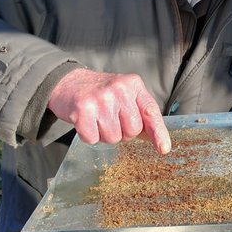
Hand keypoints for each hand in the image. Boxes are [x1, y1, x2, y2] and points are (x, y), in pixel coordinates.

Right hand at [47, 68, 170, 153]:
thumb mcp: (124, 94)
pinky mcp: (83, 109)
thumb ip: (140, 112)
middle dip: (122, 132)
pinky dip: (89, 136)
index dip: (159, 132)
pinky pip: (93, 139)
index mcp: (133, 84)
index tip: (163, 148)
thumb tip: (156, 138)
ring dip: (104, 134)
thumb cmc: (100, 93)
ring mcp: (101, 99)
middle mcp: (119, 89)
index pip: (151, 111)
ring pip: (113, 138)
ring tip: (97, 118)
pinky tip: (86, 121)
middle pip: (132, 131)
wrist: (67, 83)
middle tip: (110, 118)